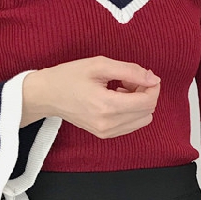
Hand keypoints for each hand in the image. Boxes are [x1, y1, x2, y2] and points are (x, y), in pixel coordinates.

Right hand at [21, 55, 160, 132]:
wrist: (46, 95)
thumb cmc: (69, 76)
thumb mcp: (99, 65)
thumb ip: (130, 70)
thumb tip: (153, 78)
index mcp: (107, 106)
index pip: (148, 102)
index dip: (152, 85)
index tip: (143, 74)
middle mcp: (109, 124)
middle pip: (148, 111)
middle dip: (145, 93)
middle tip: (128, 79)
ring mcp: (106, 132)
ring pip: (143, 119)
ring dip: (138, 102)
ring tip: (120, 89)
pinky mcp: (104, 134)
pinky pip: (131, 125)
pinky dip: (130, 111)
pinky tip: (116, 99)